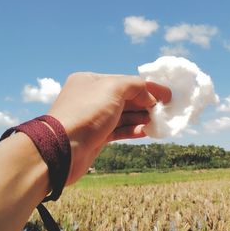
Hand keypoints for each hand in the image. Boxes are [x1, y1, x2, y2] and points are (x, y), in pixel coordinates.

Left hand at [48, 72, 171, 183]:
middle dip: (145, 103)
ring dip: (140, 117)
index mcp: (90, 81)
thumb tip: (150, 96)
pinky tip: (145, 132)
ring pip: (122, 116)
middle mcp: (90, 98)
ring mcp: (92, 119)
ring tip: (157, 121)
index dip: (147, 87)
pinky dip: (132, 130)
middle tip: (164, 110)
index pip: (125, 81)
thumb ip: (135, 86)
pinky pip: (118, 131)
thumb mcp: (113, 89)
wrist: (63, 149)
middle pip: (125, 98)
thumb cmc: (86, 113)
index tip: (166, 95)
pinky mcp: (95, 138)